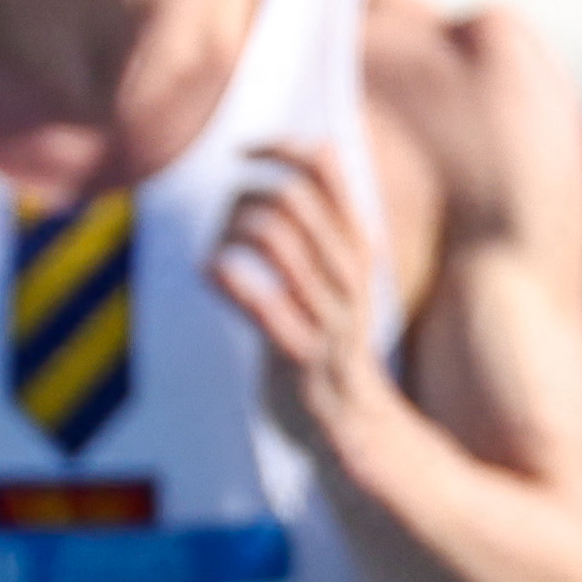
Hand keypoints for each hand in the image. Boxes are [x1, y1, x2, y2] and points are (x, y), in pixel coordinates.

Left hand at [207, 144, 400, 456]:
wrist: (369, 436)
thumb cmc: (336, 352)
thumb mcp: (339, 282)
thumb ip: (324, 228)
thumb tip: (307, 159)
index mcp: (360, 250)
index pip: (328, 169)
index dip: (281, 146)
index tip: (245, 150)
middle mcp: (351, 276)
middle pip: (295, 199)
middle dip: (243, 195)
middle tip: (224, 220)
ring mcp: (331, 318)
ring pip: (277, 243)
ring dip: (230, 235)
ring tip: (217, 253)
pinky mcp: (306, 361)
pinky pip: (267, 308)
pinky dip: (231, 281)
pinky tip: (212, 274)